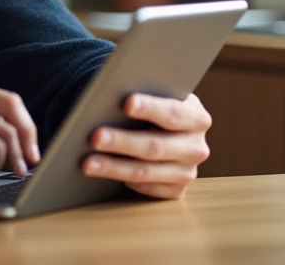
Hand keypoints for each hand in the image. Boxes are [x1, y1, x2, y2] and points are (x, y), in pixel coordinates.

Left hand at [82, 93, 211, 199]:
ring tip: (88, 162)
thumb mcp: (154, 95)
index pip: (173, 113)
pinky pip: (148, 189)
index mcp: (196, 117)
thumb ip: (141, 94)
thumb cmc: (150, 107)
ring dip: (114, 167)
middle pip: (156, 146)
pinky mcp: (177, 190)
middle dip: (123, 141)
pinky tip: (104, 174)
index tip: (126, 103)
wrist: (161, 128)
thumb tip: (109, 96)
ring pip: (147, 171)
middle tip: (95, 136)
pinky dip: (125, 181)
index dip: (150, 108)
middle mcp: (196, 147)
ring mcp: (188, 172)